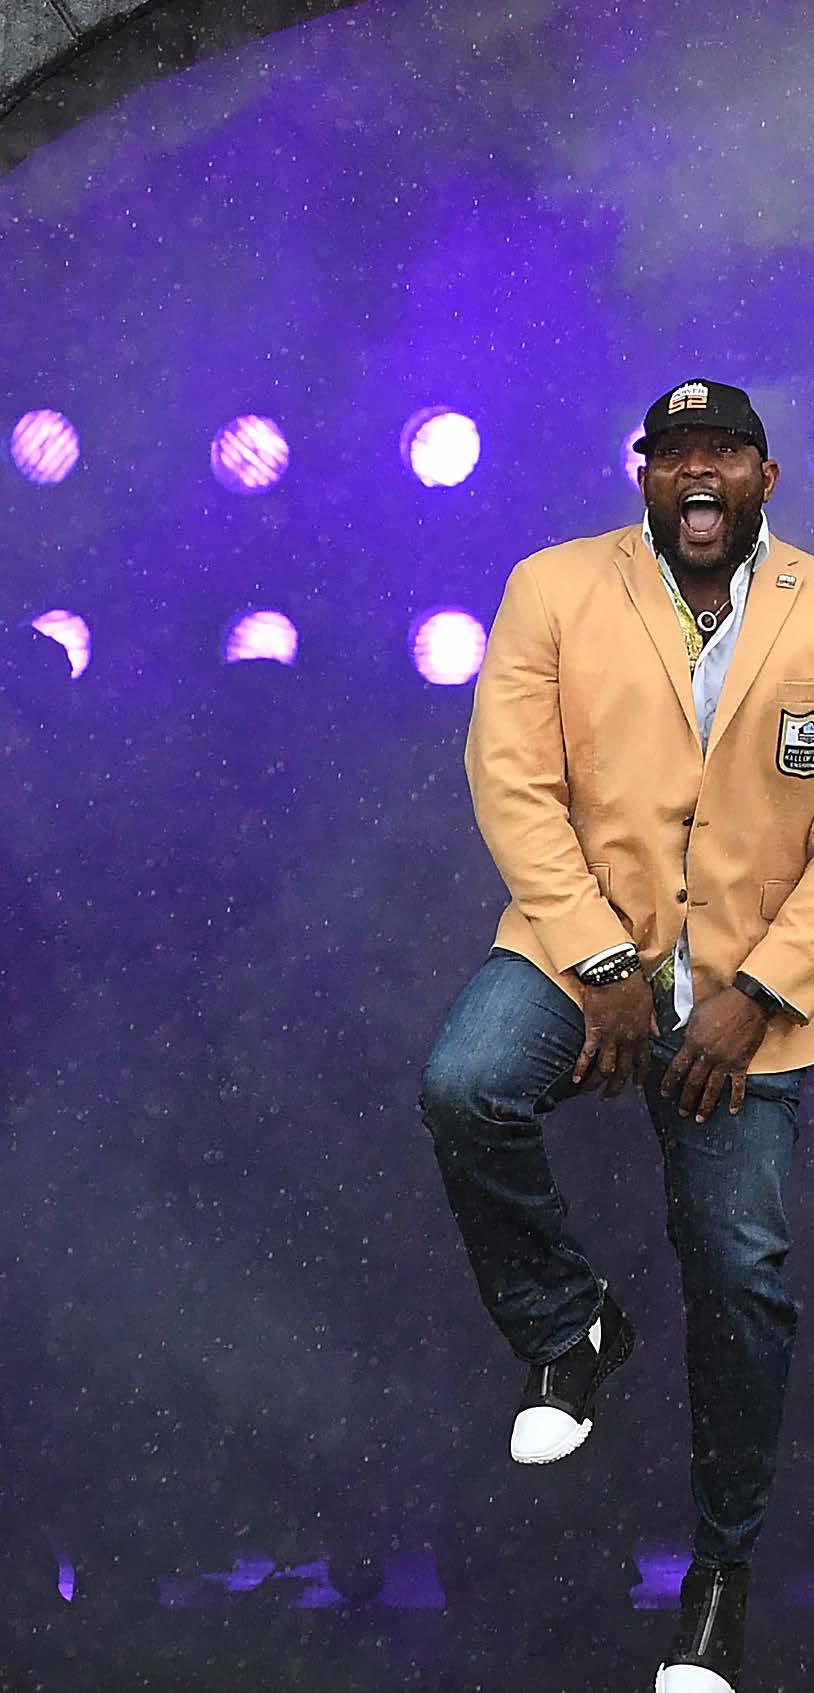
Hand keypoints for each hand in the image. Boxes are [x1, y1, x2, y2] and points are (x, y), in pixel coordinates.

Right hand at [573, 971, 659, 1100]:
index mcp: (642, 1034)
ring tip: (590, 1091)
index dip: (638, 1075)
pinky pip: (587, 1056)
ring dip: (597, 1083)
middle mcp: (627, 1041)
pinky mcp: (594, 1033)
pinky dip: (581, 1069)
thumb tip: (659, 1033)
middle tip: (609, 1097)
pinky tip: (576, 1079)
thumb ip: (653, 1021)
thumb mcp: (650, 1003)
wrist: (615, 974)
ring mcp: (610, 1039)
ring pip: (606, 1069)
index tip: (635, 1085)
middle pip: (623, 1071)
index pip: (643, 1061)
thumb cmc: (633, 984)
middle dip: (616, 1087)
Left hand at [658, 986, 769, 1122]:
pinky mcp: (741, 1063)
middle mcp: (707, 1056)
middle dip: (686, 1100)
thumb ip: (687, 1031)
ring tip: (699, 1118)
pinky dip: (736, 1099)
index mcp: (693, 1043)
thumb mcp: (696, 1014)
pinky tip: (733, 1111)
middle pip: (693, 1083)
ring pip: (712, 1089)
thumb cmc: (720, 1003)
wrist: (747, 1001)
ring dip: (705, 1106)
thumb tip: (677, 1039)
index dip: (669, 1082)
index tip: (664, 1093)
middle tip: (681, 1112)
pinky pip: (738, 1086)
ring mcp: (725, 1062)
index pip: (677, 1068)